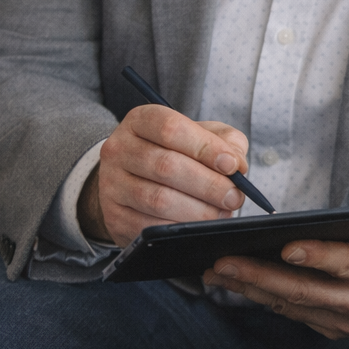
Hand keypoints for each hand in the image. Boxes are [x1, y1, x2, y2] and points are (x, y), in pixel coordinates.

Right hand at [78, 103, 249, 246]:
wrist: (134, 180)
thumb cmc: (176, 153)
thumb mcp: (201, 136)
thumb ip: (225, 142)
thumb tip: (236, 163)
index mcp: (141, 120)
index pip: (171, 129)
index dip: (205, 148)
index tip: (232, 165)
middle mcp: (119, 149)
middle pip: (166, 166)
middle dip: (209, 185)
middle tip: (234, 197)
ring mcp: (111, 184)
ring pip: (158, 199)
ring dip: (198, 210)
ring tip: (222, 212)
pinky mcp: (113, 216)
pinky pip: (149, 226)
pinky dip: (180, 228)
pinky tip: (198, 226)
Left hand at [202, 218, 348, 337]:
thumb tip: (347, 215)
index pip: (346, 264)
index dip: (316, 256)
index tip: (285, 247)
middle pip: (306, 290)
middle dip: (260, 276)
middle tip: (223, 261)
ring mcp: (348, 322)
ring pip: (293, 305)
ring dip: (251, 289)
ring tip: (217, 271)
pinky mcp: (336, 330)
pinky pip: (295, 314)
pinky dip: (265, 299)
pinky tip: (238, 284)